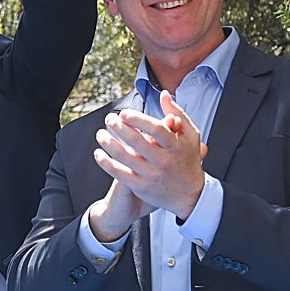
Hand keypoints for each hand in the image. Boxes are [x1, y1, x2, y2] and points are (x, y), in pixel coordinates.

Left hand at [90, 91, 207, 237]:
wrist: (190, 196)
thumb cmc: (188, 161)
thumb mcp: (191, 136)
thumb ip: (177, 114)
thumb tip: (165, 95)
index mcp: (176, 146)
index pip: (156, 129)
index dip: (138, 119)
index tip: (124, 113)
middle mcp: (164, 161)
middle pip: (137, 141)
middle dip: (119, 127)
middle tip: (109, 119)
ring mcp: (152, 175)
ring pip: (124, 157)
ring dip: (108, 143)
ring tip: (100, 134)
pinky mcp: (141, 187)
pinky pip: (119, 173)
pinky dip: (106, 163)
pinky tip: (98, 154)